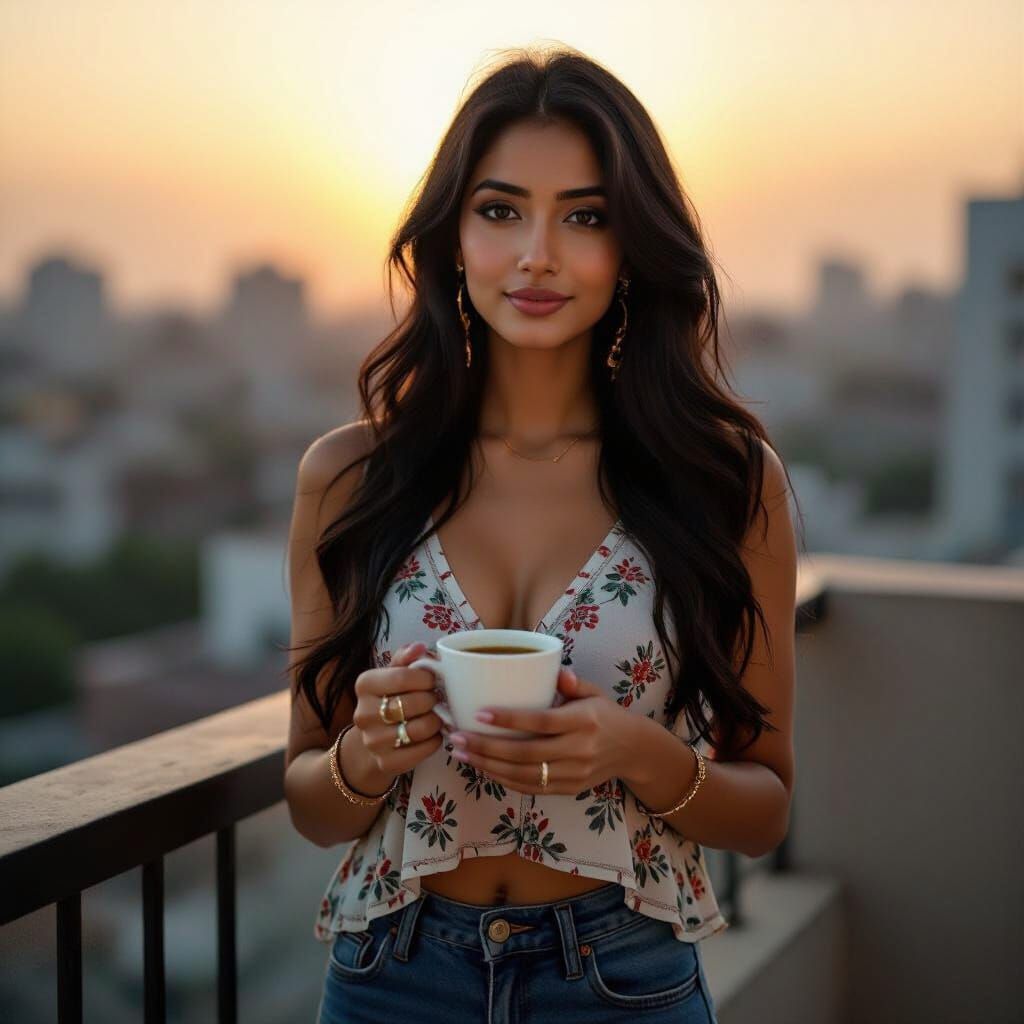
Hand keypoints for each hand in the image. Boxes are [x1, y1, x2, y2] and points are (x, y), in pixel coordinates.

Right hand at [352, 641, 445, 776]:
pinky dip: (435, 741)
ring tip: (435, 716)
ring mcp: (373, 741)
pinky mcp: (386, 762)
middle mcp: (363, 713)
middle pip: (415, 702)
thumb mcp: (393, 675)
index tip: (432, 680)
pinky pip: (423, 749)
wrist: (373, 740)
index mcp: (364, 684)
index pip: (403, 676)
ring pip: (421, 727)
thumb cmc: (389, 699)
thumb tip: (419, 646)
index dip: (426, 677)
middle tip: (435, 699)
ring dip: (436, 721)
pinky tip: (432, 735)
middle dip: (433, 699)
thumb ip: (406, 658)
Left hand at [446, 668, 635, 794]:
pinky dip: (505, 780)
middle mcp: (579, 749)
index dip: (509, 720)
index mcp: (584, 720)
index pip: (541, 722)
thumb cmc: (605, 714)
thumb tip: (556, 670)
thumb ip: (572, 682)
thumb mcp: (594, 692)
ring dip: (489, 766)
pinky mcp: (569, 789)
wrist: (633, 750)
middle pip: (525, 753)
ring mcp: (574, 774)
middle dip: (486, 748)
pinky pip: (532, 788)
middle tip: (456, 738)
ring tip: (462, 754)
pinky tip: (484, 769)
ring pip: (524, 775)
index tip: (479, 713)